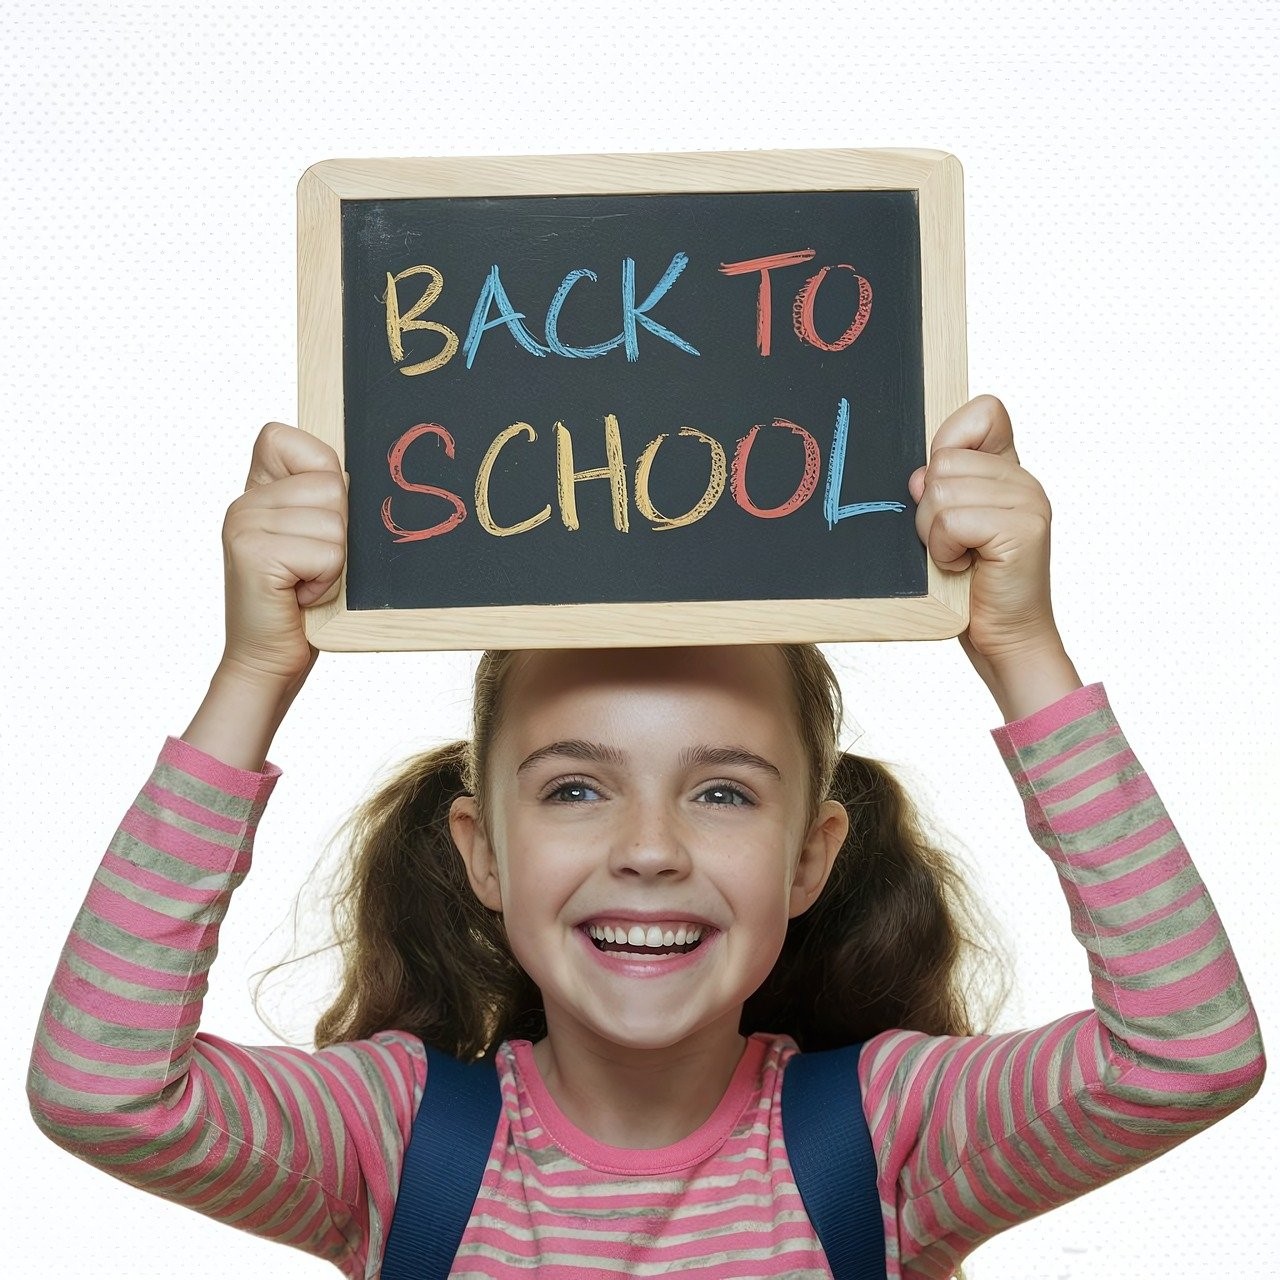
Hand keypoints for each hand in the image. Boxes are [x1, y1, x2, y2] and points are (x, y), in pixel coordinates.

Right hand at [219, 422, 346, 689]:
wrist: (271, 658)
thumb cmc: (302, 600)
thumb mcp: (316, 538)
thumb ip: (324, 497)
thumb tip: (365, 472)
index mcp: (257, 489)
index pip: (286, 437)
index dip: (319, 473)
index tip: (311, 521)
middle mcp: (244, 502)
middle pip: (331, 485)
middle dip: (338, 532)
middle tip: (311, 564)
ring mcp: (244, 524)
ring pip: (335, 522)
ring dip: (334, 562)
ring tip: (306, 581)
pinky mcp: (254, 553)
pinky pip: (328, 553)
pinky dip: (327, 581)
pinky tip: (301, 595)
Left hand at [908, 396, 1079, 718]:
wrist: (1002, 638)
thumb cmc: (967, 585)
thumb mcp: (947, 525)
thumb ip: (940, 485)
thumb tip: (919, 474)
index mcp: (1008, 469)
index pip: (984, 411)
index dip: (950, 444)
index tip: (947, 493)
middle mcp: (1024, 479)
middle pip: (943, 459)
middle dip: (928, 506)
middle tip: (951, 541)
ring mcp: (1028, 501)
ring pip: (941, 490)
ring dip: (933, 532)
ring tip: (957, 555)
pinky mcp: (1022, 529)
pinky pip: (951, 520)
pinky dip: (943, 550)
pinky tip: (963, 566)